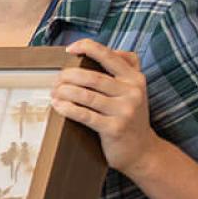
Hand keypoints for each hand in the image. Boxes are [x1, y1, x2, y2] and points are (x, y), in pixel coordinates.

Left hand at [51, 39, 159, 175]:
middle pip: (91, 77)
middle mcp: (132, 92)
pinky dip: (67, 108)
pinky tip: (57, 105)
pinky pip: (84, 115)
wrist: (143, 151)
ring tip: (54, 92)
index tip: (70, 49)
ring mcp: (124, 111)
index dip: (87, 47)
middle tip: (56, 81)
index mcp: (135, 78)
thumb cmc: (131, 117)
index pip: (109, 56)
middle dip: (68, 76)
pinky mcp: (114, 128)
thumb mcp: (134, 89)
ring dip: (64, 92)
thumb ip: (123, 67)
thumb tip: (94, 50)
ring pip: (85, 95)